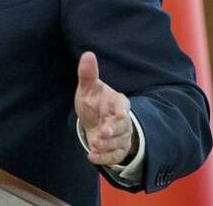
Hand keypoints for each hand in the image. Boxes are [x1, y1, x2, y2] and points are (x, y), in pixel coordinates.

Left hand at [75, 51, 135, 166]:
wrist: (94, 121)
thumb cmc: (93, 101)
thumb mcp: (88, 87)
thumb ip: (88, 74)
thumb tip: (88, 54)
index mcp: (118, 102)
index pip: (124, 106)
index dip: (121, 112)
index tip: (116, 116)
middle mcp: (123, 120)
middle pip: (122, 127)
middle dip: (113, 131)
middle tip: (102, 133)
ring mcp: (122, 136)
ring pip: (118, 142)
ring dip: (106, 145)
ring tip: (94, 144)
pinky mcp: (117, 149)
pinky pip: (115, 156)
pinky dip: (104, 158)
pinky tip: (91, 156)